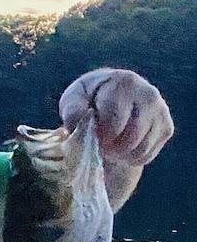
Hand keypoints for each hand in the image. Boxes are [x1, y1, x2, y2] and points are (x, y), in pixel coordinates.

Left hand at [59, 68, 173, 165]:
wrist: (112, 100)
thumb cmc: (89, 101)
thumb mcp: (74, 101)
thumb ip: (73, 111)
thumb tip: (81, 121)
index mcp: (124, 83)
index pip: (114, 122)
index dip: (100, 136)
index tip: (93, 135)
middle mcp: (148, 94)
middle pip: (130, 138)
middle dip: (112, 148)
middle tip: (101, 145)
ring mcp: (161, 111)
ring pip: (141, 149)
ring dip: (121, 156)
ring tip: (111, 147)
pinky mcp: (167, 127)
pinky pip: (148, 155)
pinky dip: (132, 159)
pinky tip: (123, 148)